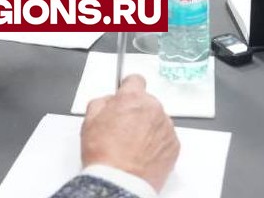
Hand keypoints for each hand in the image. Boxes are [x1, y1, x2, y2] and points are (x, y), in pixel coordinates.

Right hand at [81, 75, 178, 192]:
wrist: (119, 183)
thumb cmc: (104, 155)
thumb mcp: (89, 121)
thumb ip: (101, 102)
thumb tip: (109, 101)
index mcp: (132, 98)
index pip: (136, 80)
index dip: (129, 88)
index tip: (127, 95)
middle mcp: (153, 108)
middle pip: (147, 102)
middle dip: (137, 112)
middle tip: (124, 130)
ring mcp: (166, 127)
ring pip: (157, 120)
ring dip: (148, 128)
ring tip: (133, 146)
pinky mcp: (174, 145)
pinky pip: (166, 137)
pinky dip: (157, 143)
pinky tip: (143, 154)